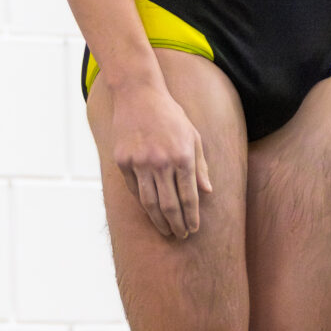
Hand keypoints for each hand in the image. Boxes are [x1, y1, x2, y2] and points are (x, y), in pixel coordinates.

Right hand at [110, 83, 212, 239]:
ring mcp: (140, 162)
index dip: (192, 217)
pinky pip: (134, 189)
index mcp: (183, 156)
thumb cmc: (170, 115)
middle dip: (177, 224)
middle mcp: (161, 162)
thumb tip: (207, 192)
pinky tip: (150, 211)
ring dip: (159, 221)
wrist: (139, 95)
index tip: (193, 229)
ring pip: (149, 202)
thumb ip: (200, 166)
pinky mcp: (123, 161)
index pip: (189, 196)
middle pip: (170, 205)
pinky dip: (143, 203)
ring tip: (166, 230)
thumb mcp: (193, 136)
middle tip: (180, 235)